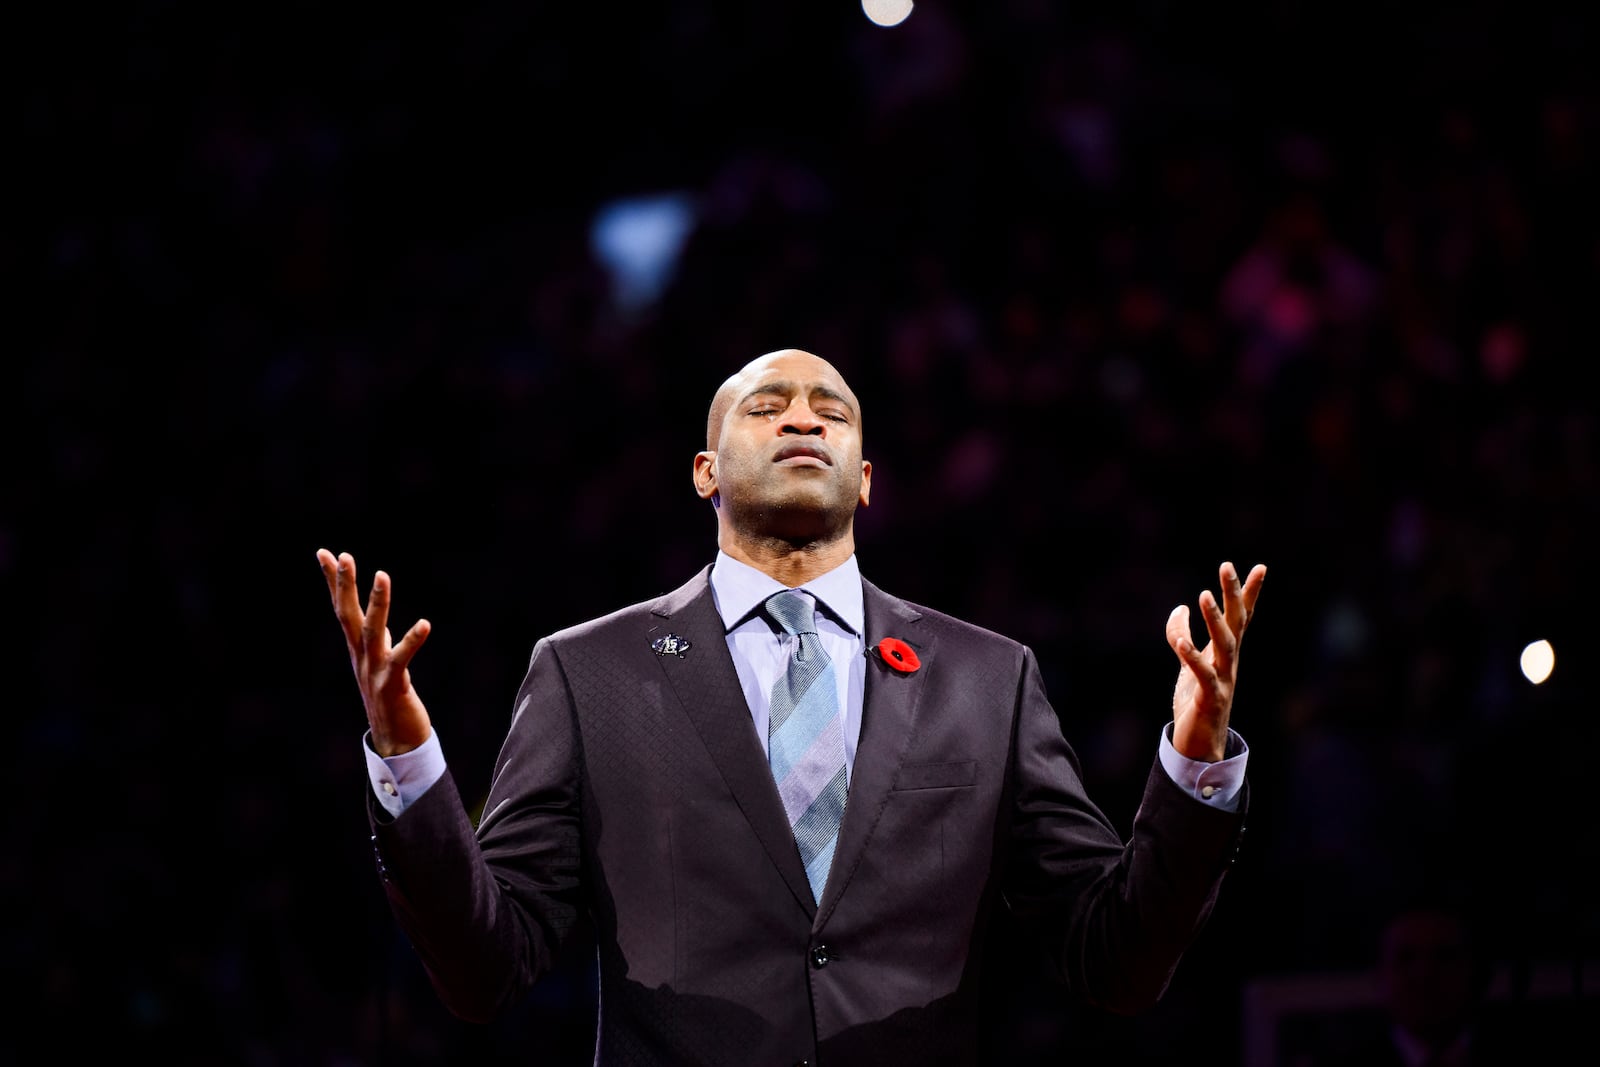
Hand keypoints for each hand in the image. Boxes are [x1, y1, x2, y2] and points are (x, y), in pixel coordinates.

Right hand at [316, 548, 433, 756]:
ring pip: (372, 631)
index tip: (324, 552)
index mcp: (357, 649)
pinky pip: (401, 659)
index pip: (341, 608)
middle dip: (344, 584)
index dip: (333, 581)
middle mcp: (360, 656)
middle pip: (347, 614)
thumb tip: (376, 624)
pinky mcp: (392, 684)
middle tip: (343, 554)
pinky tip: (424, 624)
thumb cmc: (389, 699)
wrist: (395, 741)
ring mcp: (374, 670)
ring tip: (382, 574)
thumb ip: (375, 643)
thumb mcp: (378, 664)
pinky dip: (412, 641)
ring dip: (376, 602)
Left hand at [1166, 561, 1265, 761]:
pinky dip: (1192, 658)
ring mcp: (1223, 679)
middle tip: (1227, 566)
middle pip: (1236, 623)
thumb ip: (1183, 635)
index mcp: (1226, 651)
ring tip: (1204, 595)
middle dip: (1233, 595)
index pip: (1241, 617)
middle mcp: (1229, 662)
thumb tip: (1180, 607)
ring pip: (1224, 645)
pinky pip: (1203, 675)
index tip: (1261, 567)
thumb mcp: (1187, 662)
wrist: (1200, 743)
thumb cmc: (1198, 700)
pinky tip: (1181, 643)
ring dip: (1215, 620)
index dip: (1250, 593)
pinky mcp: (1210, 698)